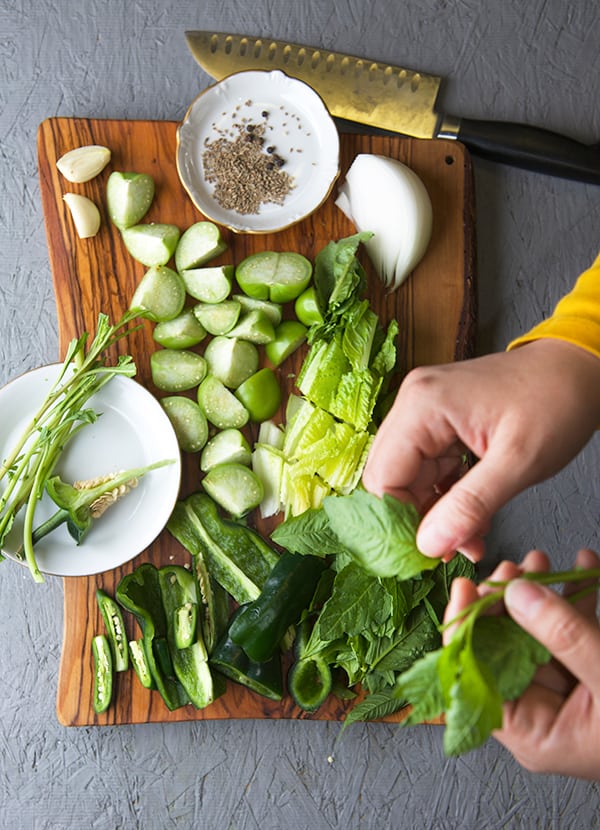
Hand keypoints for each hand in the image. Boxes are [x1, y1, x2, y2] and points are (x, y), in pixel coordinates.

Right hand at [363, 339, 599, 559]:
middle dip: (420, 519)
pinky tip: (475, 514)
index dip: (402, 521)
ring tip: (474, 535)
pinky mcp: (438, 420)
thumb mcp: (518, 462)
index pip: (383, 478)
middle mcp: (413, 403)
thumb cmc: (557, 402)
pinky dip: (448, 496)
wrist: (578, 370)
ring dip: (437, 512)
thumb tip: (429, 544)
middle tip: (457, 547)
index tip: (433, 551)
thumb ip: (470, 506)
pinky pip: (428, 468)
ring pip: (409, 478)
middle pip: (390, 478)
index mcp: (423, 406)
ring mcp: (424, 410)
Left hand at [445, 548, 599, 778]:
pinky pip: (575, 630)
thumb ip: (565, 638)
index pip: (475, 677)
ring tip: (545, 560)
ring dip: (542, 592)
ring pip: (538, 631)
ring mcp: (567, 690)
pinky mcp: (593, 672)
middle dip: (508, 600)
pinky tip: (585, 566)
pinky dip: (579, 597)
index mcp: (532, 733)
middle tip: (516, 566)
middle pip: (504, 646)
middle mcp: (541, 712)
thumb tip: (517, 593)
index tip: (466, 587)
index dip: (465, 630)